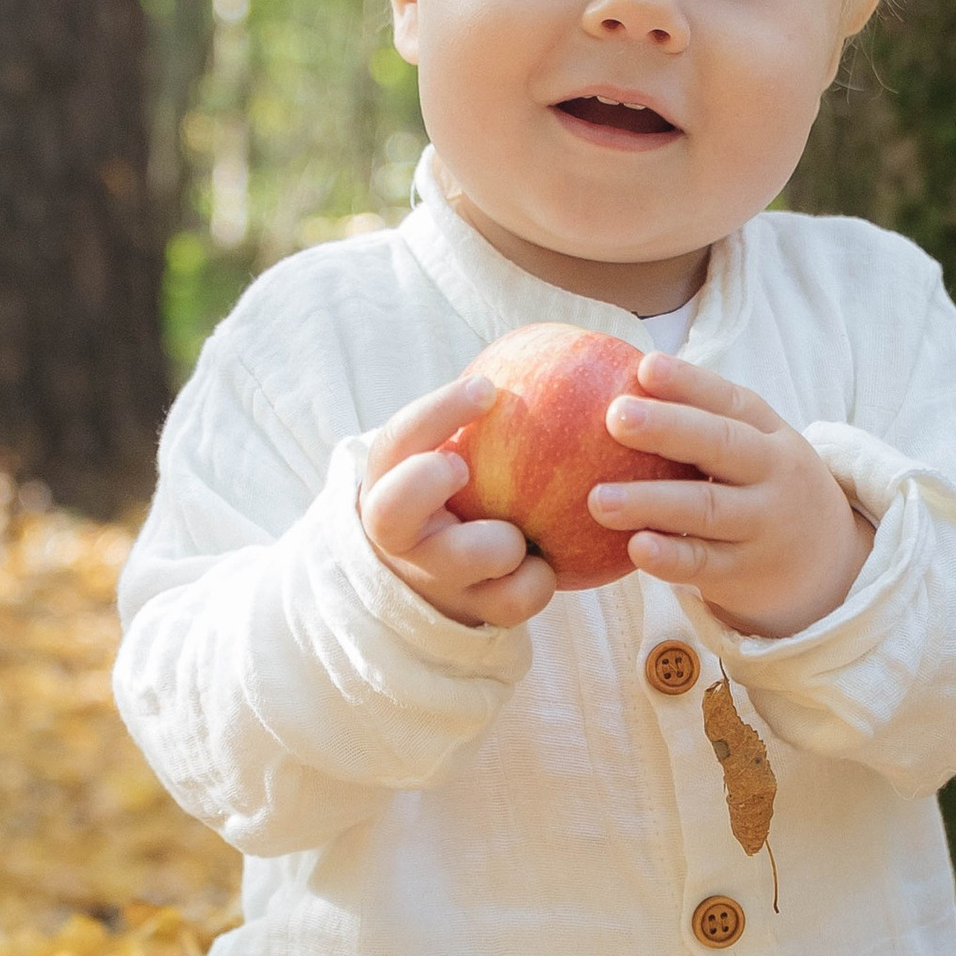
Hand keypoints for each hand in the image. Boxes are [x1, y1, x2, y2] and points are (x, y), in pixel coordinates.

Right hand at [358, 376, 554, 628]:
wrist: (443, 580)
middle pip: (393, 511)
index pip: (400, 438)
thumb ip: (485, 413)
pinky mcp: (473, 612)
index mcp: (391, 480)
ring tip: (520, 537)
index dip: (437, 412)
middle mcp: (402, 532)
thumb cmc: (461, 494)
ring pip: (460, 561)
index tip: (486, 388)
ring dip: (499, 543)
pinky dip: (537, 583)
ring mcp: (434, 576)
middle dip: (424, 484)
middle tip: (461, 466)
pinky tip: (550, 563)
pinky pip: (511, 602)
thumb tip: (564, 343)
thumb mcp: (454, 449)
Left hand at [589, 358, 870, 637]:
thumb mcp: (755, 449)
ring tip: (598, 499)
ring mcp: (762, 525)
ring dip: (651, 502)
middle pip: (720, 445)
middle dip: (667, 428)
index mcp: (768, 434)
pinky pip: (704, 564)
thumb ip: (702, 423)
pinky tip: (636, 547)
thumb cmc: (763, 490)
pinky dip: (671, 557)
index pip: (729, 400)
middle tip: (615, 416)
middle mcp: (773, 474)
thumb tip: (615, 380)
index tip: (645, 367)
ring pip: (706, 508)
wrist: (829, 564)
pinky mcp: (746, 573)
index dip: (688, 383)